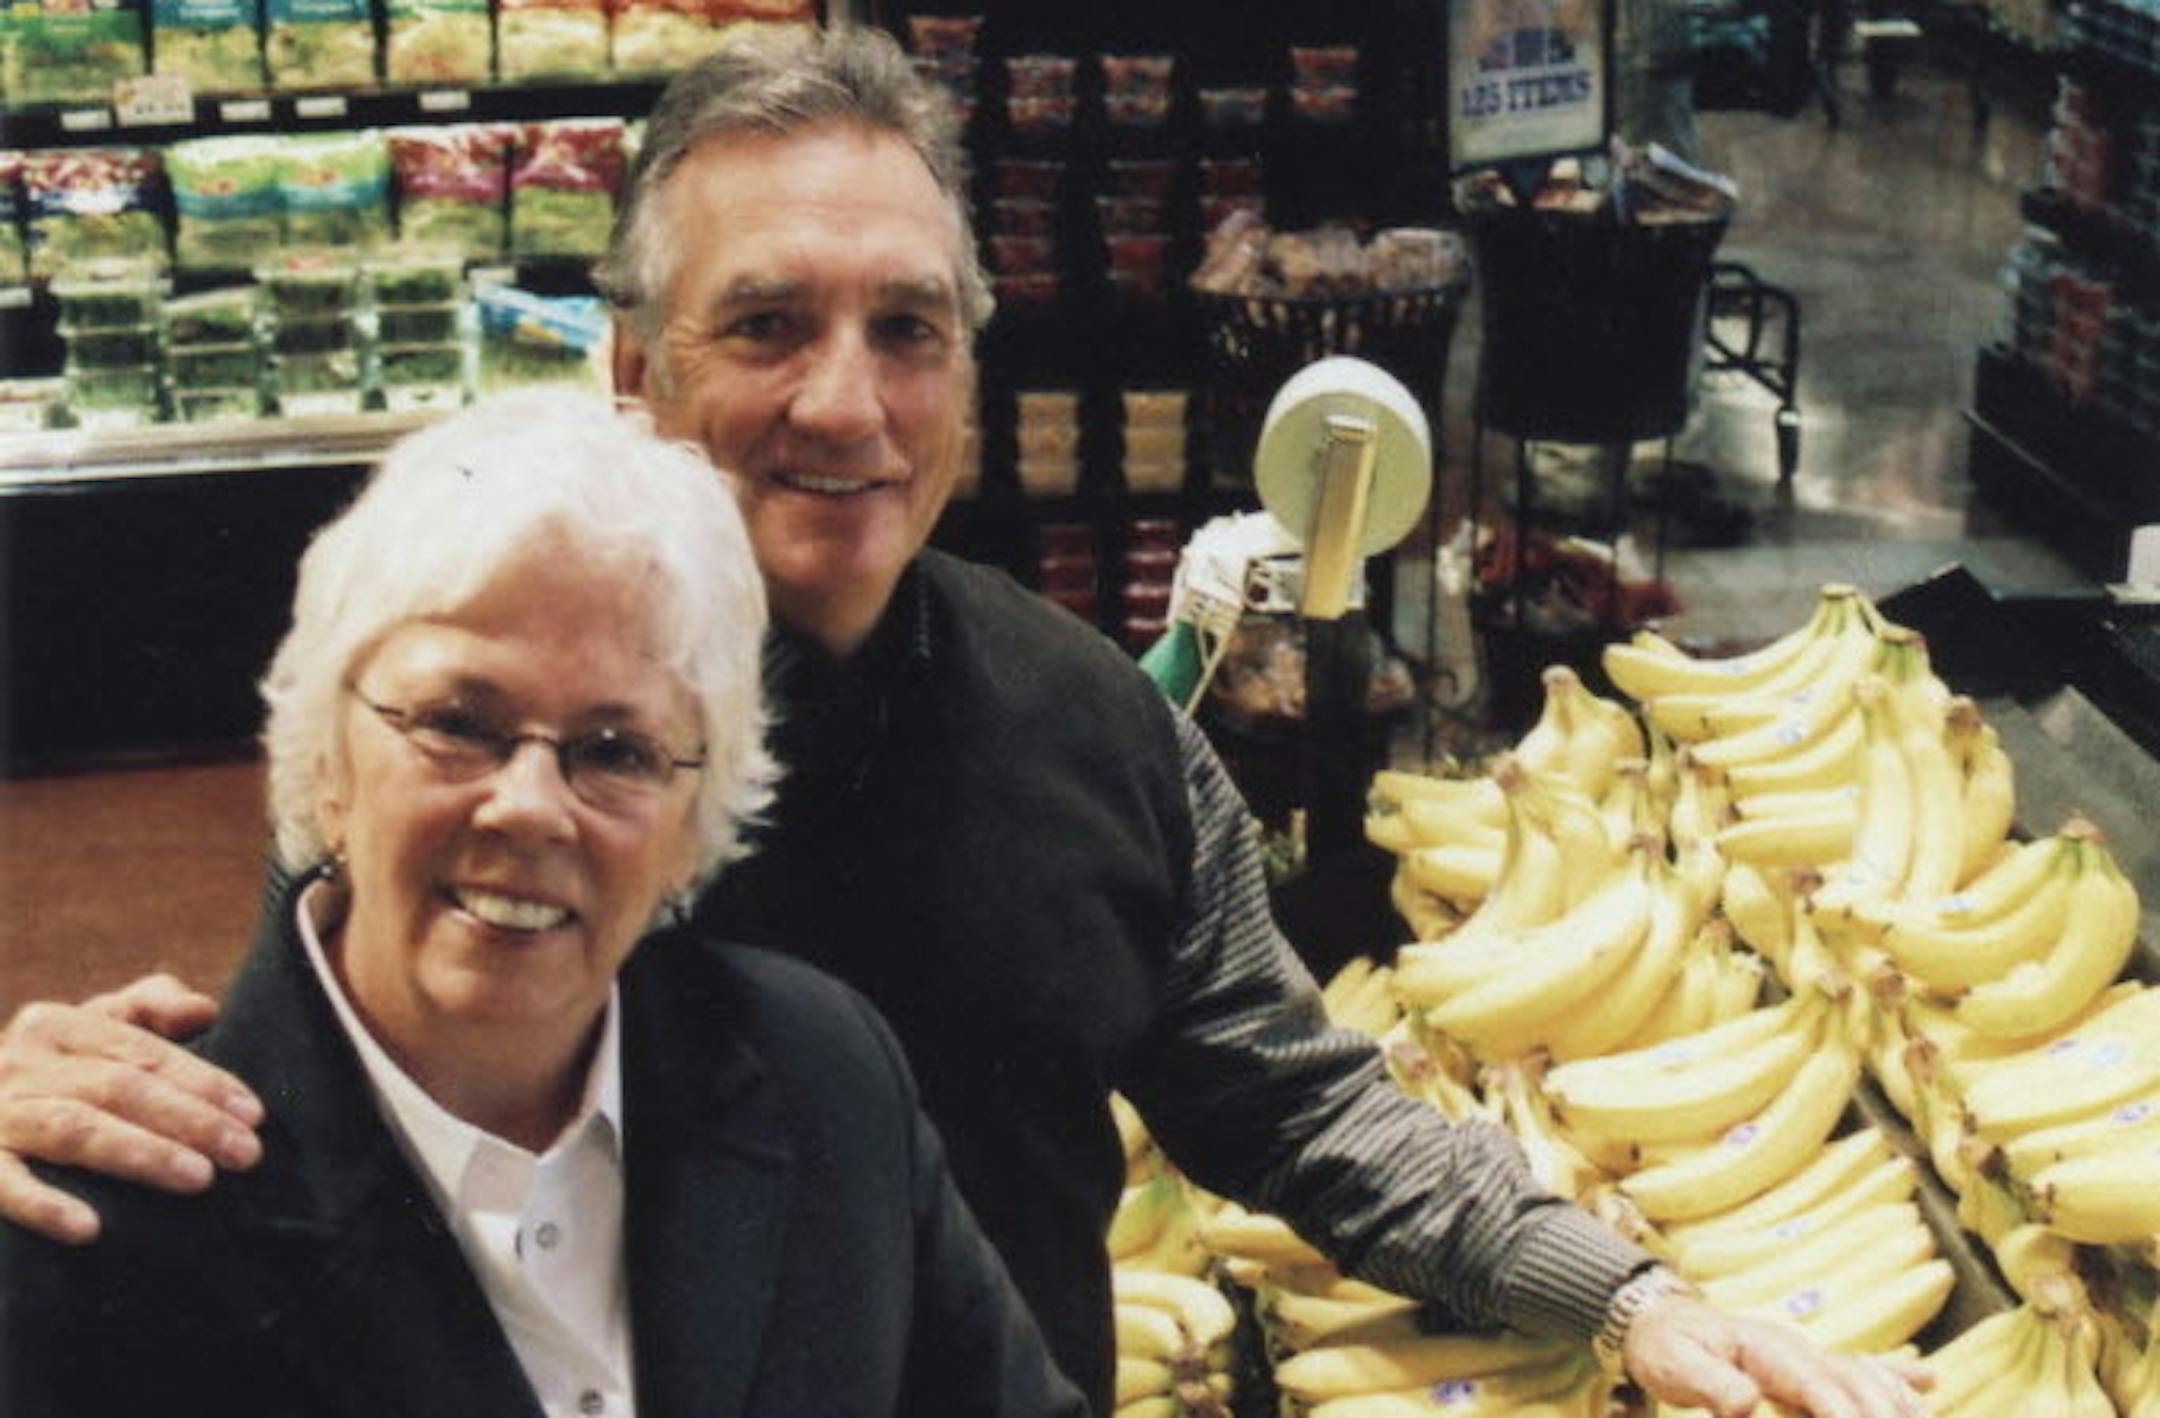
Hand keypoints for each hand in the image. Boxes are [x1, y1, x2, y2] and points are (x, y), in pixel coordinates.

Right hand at [0, 974, 259, 1243]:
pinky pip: (4, 1185)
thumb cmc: (42, 1076)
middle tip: (246, 1153)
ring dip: (141, 1154)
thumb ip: (147, 1011)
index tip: (254, 1114)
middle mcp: (19, 1064)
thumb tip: (204, 1009)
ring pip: (75, 1130)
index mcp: (56, 1026)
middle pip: (119, 1088)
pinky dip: (44, 1205)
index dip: (203, 1082)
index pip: (144, 1053)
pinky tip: (90, 1228)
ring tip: (199, 1179)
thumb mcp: (86, 1031)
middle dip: (190, 1120)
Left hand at [1624, 1294, 1931, 1416]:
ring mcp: (1806, 1354)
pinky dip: (1896, 1377)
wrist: (1660, 1322)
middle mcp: (1797, 1348)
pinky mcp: (1808, 1365)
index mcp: (1768, 1348)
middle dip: (1885, 1413)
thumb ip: (1711, 1384)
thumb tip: (1747, 1405)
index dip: (1845, 1412)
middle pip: (1855, 1382)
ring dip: (1900, 1400)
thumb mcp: (1677, 1366)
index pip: (1819, 1383)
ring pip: (1868, 1376)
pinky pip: (1861, 1369)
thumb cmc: (1667, 1348)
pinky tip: (1930, 1382)